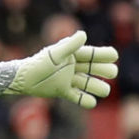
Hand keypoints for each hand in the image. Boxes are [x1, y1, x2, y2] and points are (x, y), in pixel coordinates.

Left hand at [0, 30, 117, 108]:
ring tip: (105, 90)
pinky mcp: (62, 90)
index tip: (114, 55)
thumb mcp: (55, 54)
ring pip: (86, 83)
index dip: (102, 54)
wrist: (23, 79)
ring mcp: (67, 79)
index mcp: (70, 54)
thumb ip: (69, 45)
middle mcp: (70, 66)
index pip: (89, 54)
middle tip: (113, 73)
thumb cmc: (39, 63)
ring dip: (96, 86)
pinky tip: (92, 103)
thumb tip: (84, 35)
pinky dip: (84, 100)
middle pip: (91, 68)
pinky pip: (77, 96)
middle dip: (102, 70)